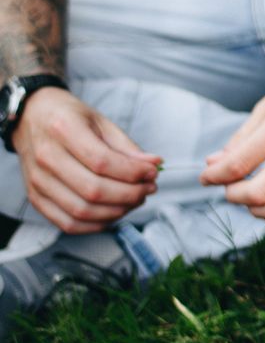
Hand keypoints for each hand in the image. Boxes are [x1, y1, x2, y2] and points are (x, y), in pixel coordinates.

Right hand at [11, 88, 160, 232]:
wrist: (32, 118)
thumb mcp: (101, 121)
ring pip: (81, 211)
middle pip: (93, 190)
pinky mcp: (35, 198)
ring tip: (135, 200)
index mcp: (64, 130)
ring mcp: (38, 181)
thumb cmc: (69, 118)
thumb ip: (126, 146)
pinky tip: (114, 213)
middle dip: (130, 194)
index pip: (102, 162)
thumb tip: (154, 165)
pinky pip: (67, 223)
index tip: (153, 172)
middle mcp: (46, 157)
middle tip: (148, 188)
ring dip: (116, 211)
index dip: (133, 172)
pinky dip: (95, 224)